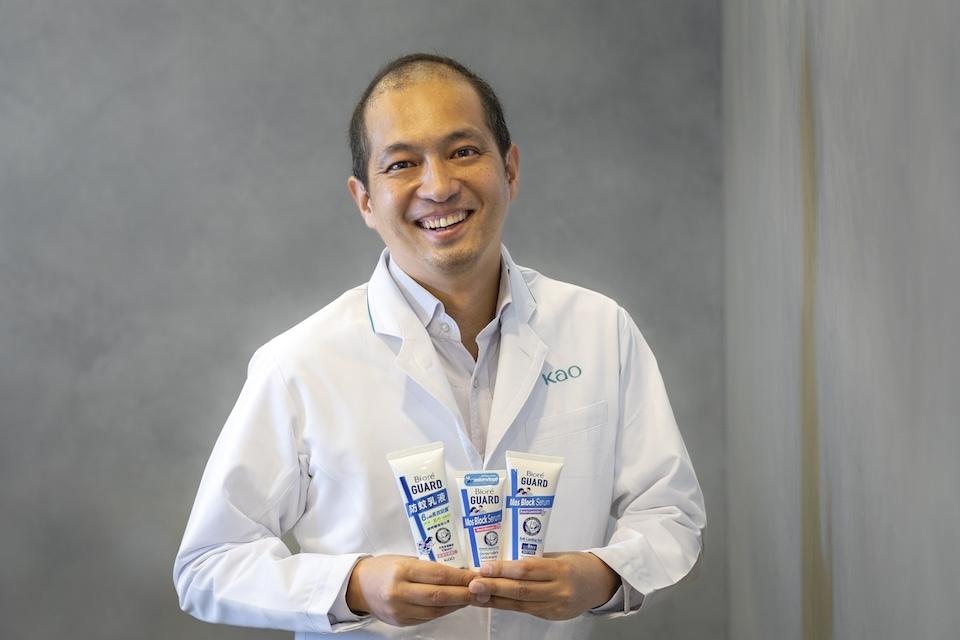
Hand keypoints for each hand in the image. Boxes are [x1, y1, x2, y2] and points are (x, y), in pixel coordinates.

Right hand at [345, 555, 477, 626]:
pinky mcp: (401, 621)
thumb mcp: (404, 559)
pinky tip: (454, 605)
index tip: (477, 575)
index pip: (438, 575)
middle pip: (439, 595)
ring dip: (457, 605)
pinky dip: (444, 611)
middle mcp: (400, 591)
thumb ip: (428, 567)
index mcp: (402, 570)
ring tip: (473, 598)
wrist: (359, 586)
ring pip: (436, 610)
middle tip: (483, 591)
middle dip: (464, 594)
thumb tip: (458, 572)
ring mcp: (400, 609)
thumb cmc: (385, 567)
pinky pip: (428, 617)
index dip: (460, 577)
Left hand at [467, 552, 620, 619]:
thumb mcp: (558, 556)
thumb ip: (534, 560)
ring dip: (496, 600)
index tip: (484, 567)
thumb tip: (503, 562)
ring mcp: (556, 606)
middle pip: (521, 590)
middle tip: (473, 584)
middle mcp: (559, 589)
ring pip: (520, 603)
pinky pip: (526, 610)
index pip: (527, 569)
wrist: (601, 583)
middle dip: (494, 587)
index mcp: (561, 569)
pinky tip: (492, 602)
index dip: (504, 570)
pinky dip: (507, 606)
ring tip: (476, 595)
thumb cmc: (577, 563)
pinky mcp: (553, 616)